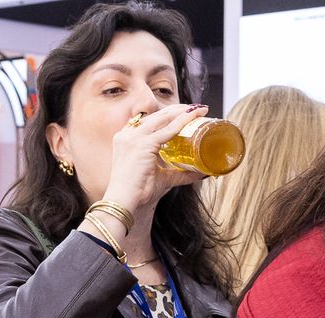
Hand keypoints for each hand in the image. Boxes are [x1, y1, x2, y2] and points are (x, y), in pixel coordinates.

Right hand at [100, 104, 210, 221]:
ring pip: (163, 118)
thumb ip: (179, 173)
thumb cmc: (137, 192)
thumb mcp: (161, 177)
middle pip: (157, 115)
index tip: (186, 114)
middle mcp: (128, 134)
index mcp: (127, 139)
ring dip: (183, 112)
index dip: (169, 115)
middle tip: (198, 109)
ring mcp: (134, 137)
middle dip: (179, 110)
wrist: (123, 202)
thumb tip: (200, 173)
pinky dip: (182, 122)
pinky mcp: (142, 144)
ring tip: (200, 110)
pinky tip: (194, 117)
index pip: (150, 121)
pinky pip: (167, 129)